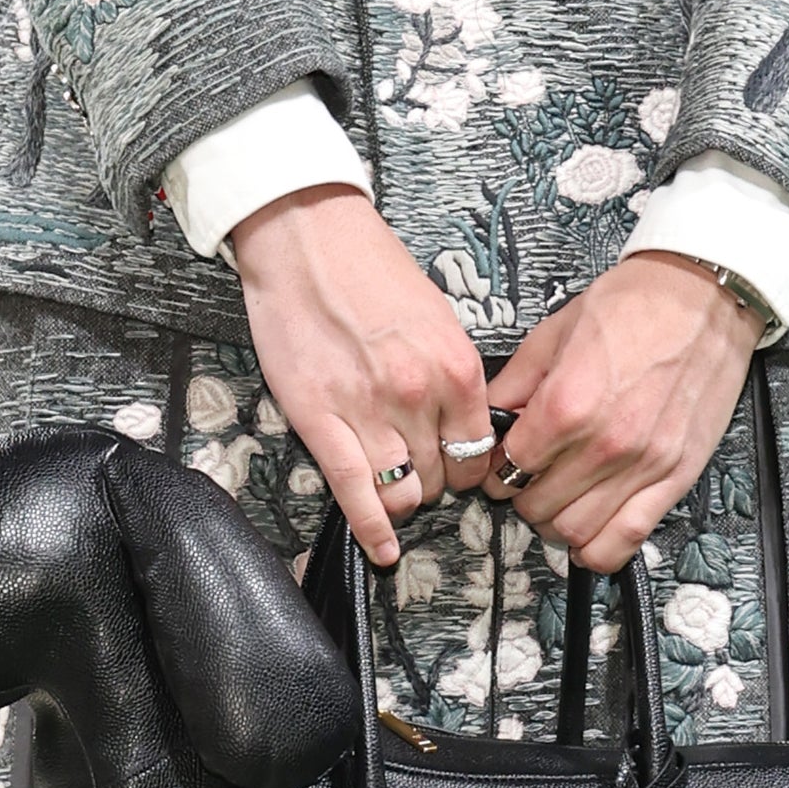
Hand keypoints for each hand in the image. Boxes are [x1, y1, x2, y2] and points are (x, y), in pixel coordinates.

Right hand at [226, 186, 489, 566]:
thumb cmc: (369, 268)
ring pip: (404, 494)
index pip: (480, 451)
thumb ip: (453, 373)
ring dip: (404, 499)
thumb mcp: (438, 316)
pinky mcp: (319, 420)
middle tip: (423, 470)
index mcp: (456, 365)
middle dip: (437, 481)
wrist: (307, 237)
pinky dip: (372, 530)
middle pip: (444, 477)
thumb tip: (465, 422)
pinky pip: (355, 494)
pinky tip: (382, 549)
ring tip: (397, 488)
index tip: (462, 470)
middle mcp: (418, 393)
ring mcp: (368, 410)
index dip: (472, 468)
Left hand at [485, 253, 758, 574]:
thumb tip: (488, 419)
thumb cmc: (634, 304)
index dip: (494, 468)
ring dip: (556, 523)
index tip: (500, 461)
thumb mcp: (555, 331)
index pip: (508, 468)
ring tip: (557, 497)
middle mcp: (604, 444)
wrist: (704, 295)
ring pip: (577, 532)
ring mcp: (644, 466)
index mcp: (566, 404)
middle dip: (521, 496)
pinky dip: (599, 548)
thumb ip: (514, 383)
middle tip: (526, 477)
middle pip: (537, 506)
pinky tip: (588, 530)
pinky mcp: (677, 476)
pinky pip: (629, 540)